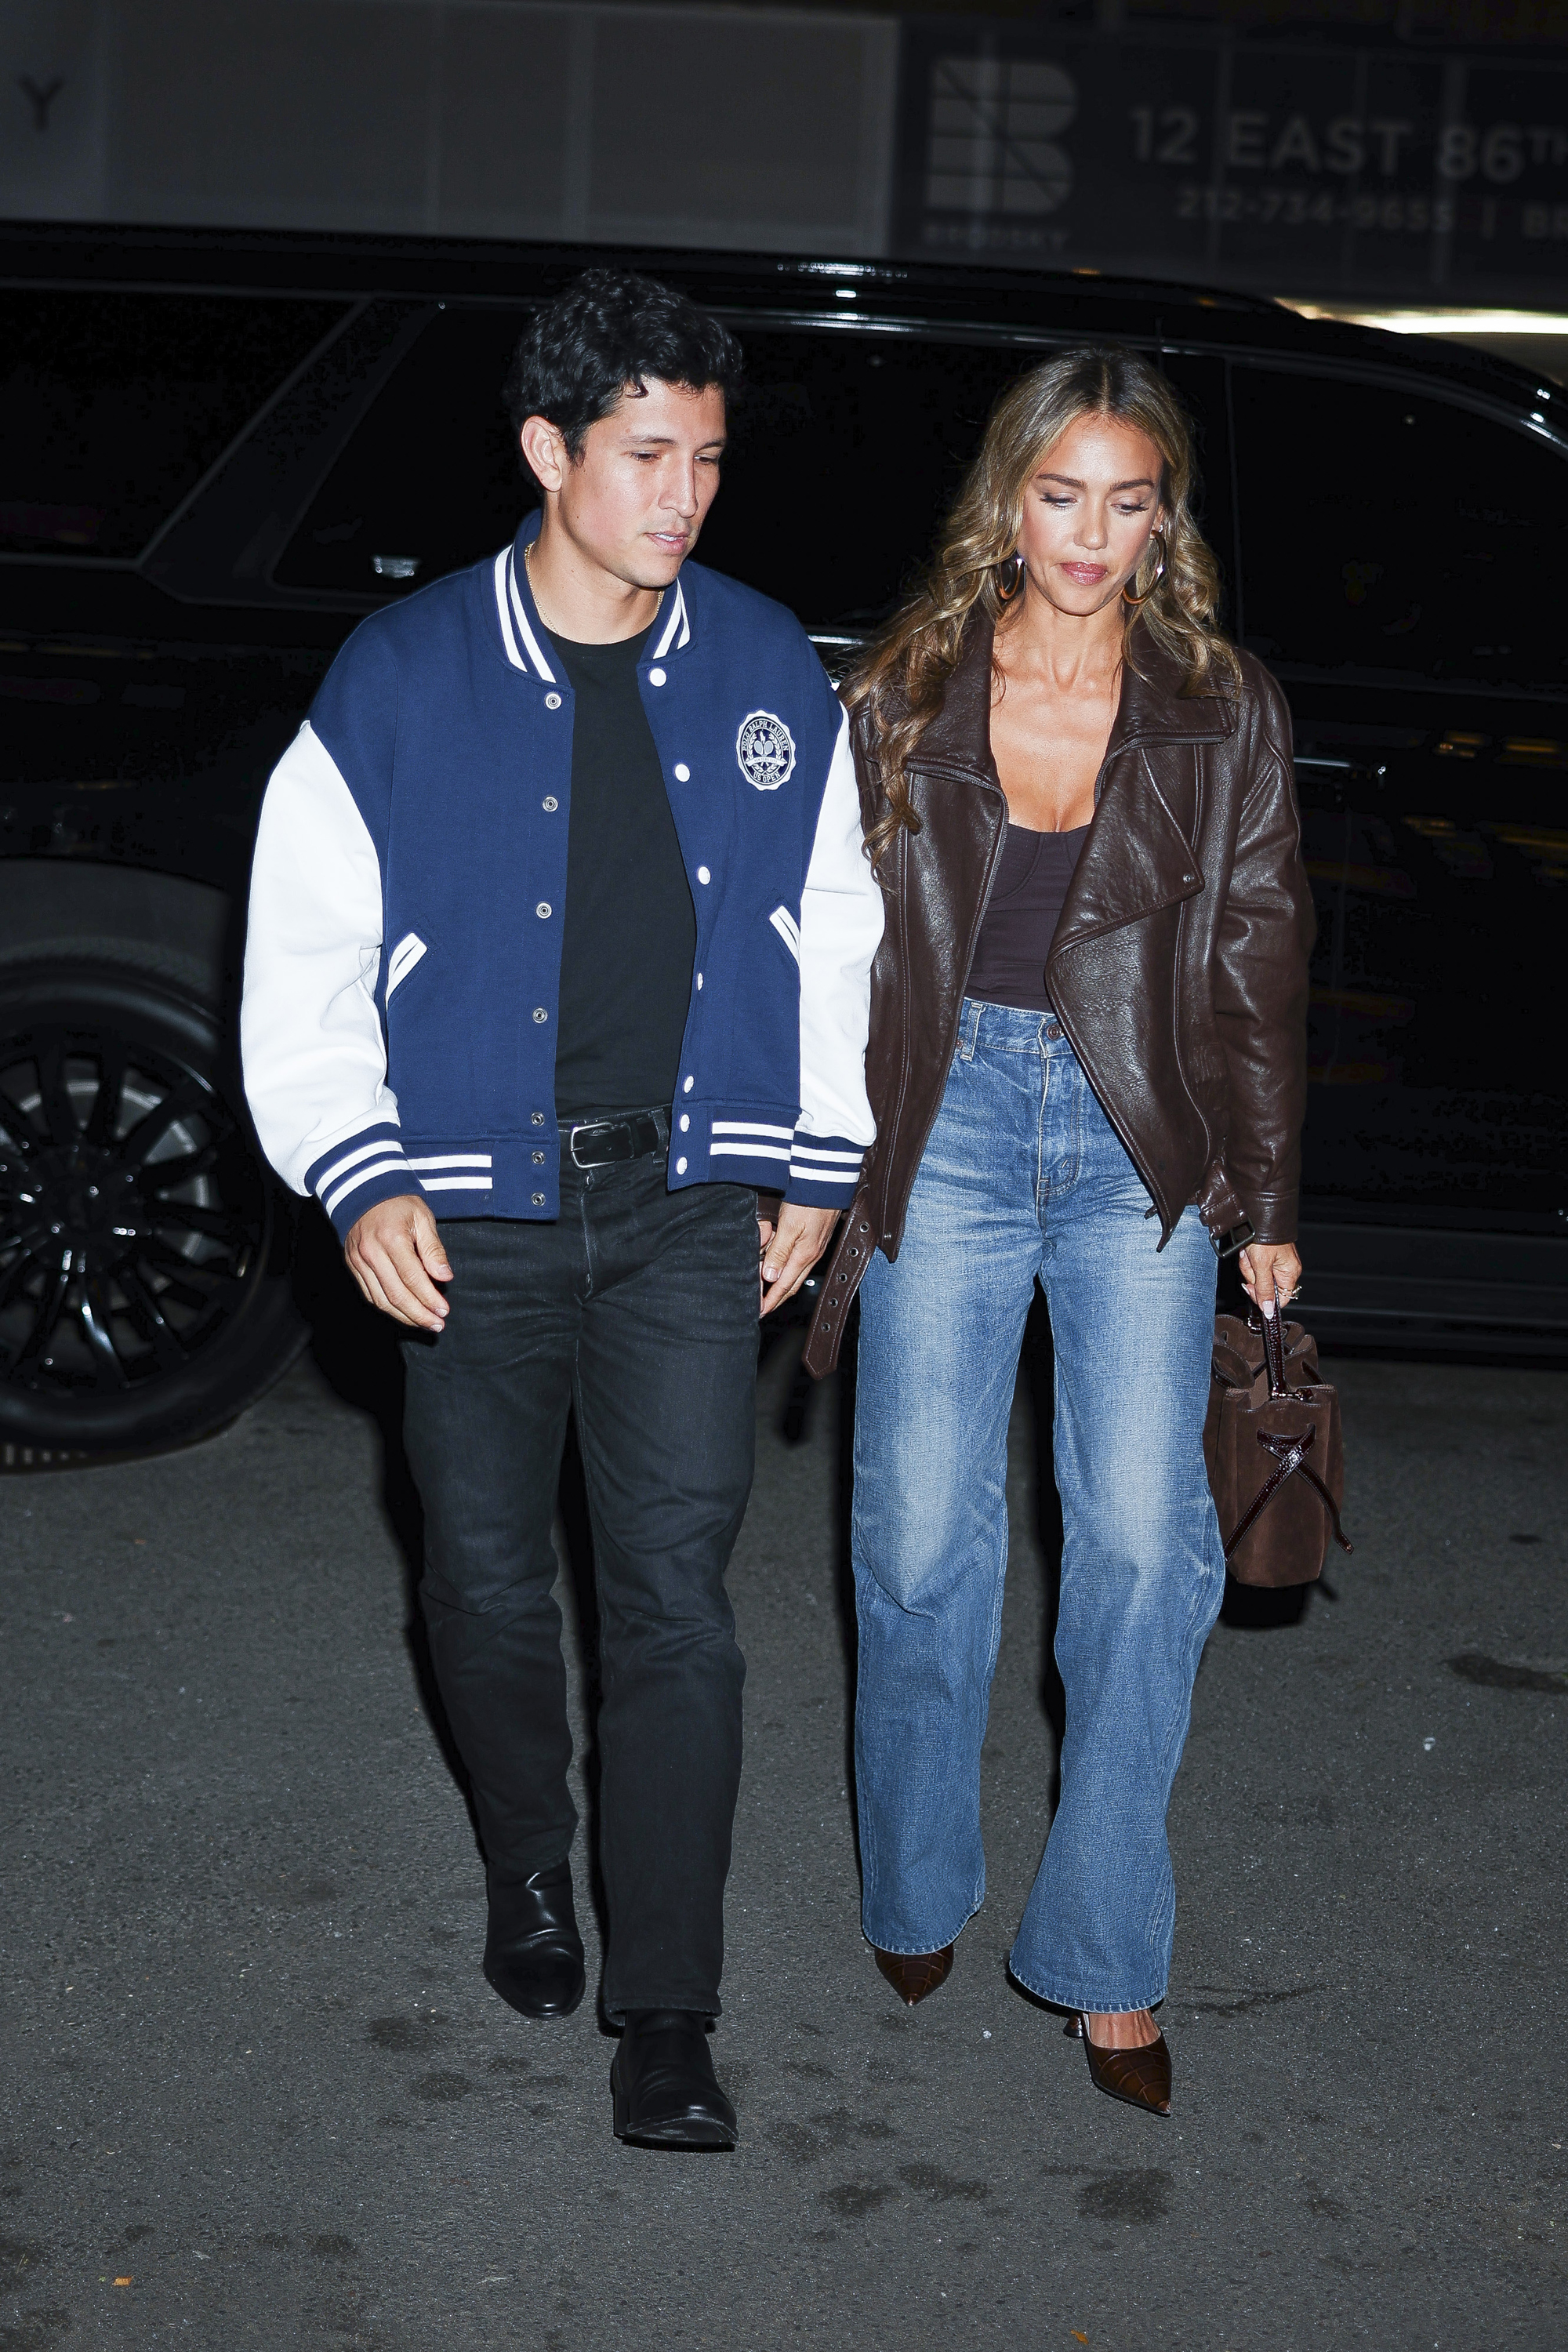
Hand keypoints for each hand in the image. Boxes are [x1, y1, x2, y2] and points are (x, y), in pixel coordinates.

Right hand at [345, 1193, 451, 1330]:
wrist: (364, 1191)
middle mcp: (371, 1253)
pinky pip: (369, 1294)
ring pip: (381, 1299)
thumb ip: (434, 1249)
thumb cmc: (398, 1203)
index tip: (443, 1311)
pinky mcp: (352, 1265)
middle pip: (396, 1295)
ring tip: (423, 1323)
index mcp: (392, 1239)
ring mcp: (358, 1261)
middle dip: (419, 1315)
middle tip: (437, 1325)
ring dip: (403, 1316)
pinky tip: (403, 1312)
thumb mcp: (423, 1218)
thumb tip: (445, 1276)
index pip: (413, 1278)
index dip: (429, 1299)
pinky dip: (387, 1307)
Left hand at [757, 1202, 837, 1317]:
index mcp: (804, 1255)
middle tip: (763, 1307)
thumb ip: (779, 1252)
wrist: (828, 1182)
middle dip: (777, 1298)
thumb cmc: (809, 1201)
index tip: (760, 1311)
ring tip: (767, 1289)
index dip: (771, 1300)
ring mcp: (815, 1248)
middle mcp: (811, 1255)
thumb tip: (770, 1277)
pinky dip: (788, 1269)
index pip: (784, 1285)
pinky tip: (780, 1265)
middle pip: (792, 1284)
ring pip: (796, 1274)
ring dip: (782, 1284)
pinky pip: (800, 1262)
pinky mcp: (816, 1239)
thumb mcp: (789, 1226)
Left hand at [1237, 1239, 1301, 1315]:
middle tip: (1251, 1261)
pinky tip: (1248, 1250)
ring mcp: (1275, 1261)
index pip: (1280, 1299)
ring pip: (1256, 1275)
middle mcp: (1285, 1269)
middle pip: (1264, 1286)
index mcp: (1289, 1273)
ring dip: (1248, 1265)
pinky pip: (1253, 1264)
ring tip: (1249, 1252)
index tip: (1252, 1287)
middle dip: (1252, 1274)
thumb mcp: (1261, 1265)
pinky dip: (1247, 1258)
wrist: (1259, 1215)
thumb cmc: (1265, 1237)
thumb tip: (1269, 1311)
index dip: (1263, 1297)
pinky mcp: (1265, 1255)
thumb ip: (1264, 1289)